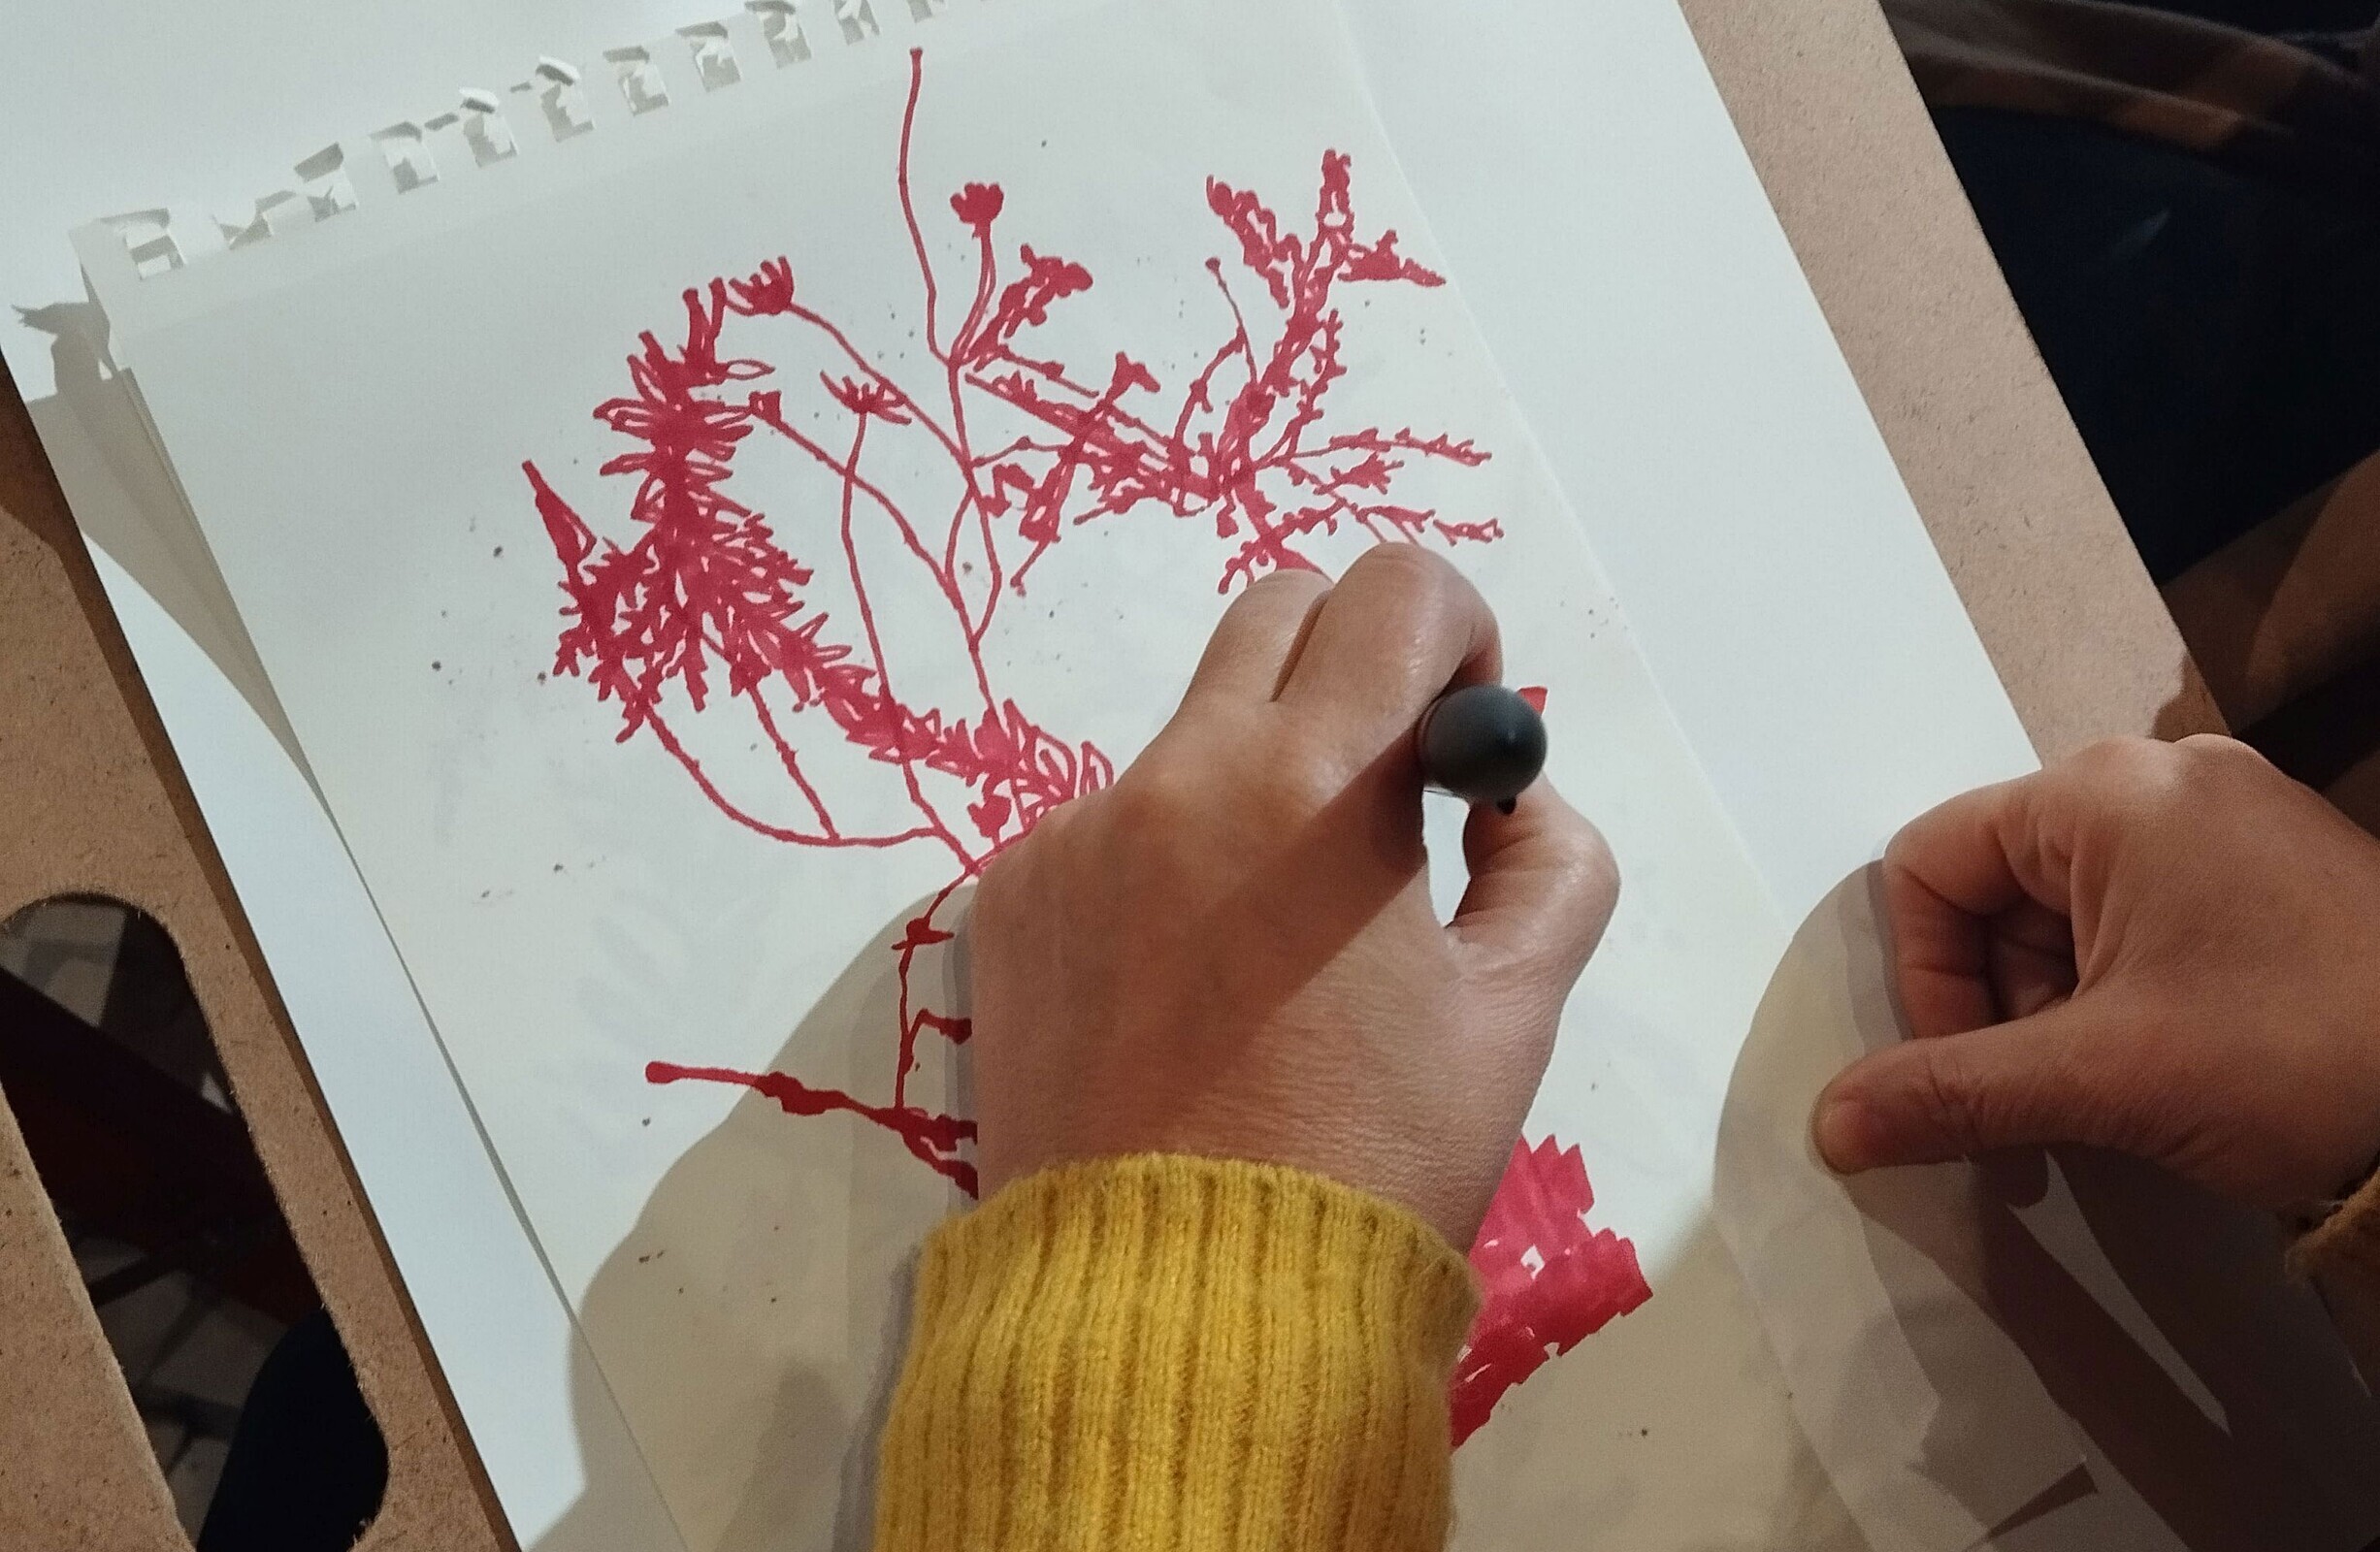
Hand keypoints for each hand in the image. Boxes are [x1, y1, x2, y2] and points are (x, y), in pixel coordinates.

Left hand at [967, 545, 1618, 1246]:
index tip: (1459, 743)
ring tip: (1282, 941)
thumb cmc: (1368, 1165)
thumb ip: (1548, 863)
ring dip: (1261, 778)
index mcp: (1311, 789)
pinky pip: (1114, 823)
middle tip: (1388, 798)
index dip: (1459, 637)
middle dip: (1356, 669)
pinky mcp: (1009, 901)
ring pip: (1194, 729)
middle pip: (1280, 614)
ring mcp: (1074, 837)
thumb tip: (1502, 790)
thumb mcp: (1513, 1018)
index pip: (1398, 590)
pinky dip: (1174, 859)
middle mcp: (1175, 779)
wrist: (1173, 1311)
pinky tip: (1191, 989)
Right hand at [1816, 734, 2379, 1206]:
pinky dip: (2126, 998)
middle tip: (2051, 1097)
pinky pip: (2146, 920)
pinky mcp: (2274, 871)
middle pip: (1998, 890)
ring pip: (2070, 915)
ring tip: (2120, 1093)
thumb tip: (1832, 1123)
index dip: (1928, 977)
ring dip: (2062, 1014)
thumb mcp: (2100, 1077)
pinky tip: (2168, 1069)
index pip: (1931, 862)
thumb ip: (1950, 1092)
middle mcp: (2163, 780)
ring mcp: (2228, 822)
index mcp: (2107, 792)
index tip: (1972, 1068)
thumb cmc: (2301, 1053)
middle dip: (2002, 1008)